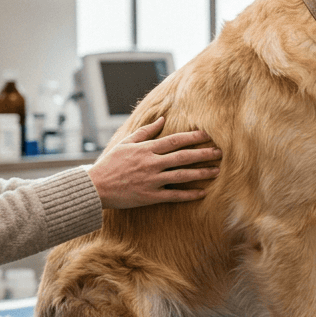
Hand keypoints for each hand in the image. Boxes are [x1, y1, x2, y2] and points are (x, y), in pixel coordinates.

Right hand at [88, 117, 221, 208]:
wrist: (96, 187)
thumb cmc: (110, 163)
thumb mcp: (126, 143)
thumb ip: (145, 132)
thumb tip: (162, 119)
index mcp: (146, 149)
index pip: (174, 141)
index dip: (192, 137)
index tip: (206, 135)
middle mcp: (151, 163)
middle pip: (183, 157)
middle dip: (203, 154)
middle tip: (219, 152)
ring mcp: (152, 180)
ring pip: (182, 176)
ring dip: (201, 173)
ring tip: (216, 171)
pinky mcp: (150, 196)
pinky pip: (174, 195)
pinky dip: (189, 194)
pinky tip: (202, 193)